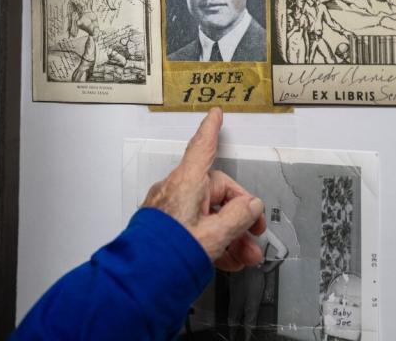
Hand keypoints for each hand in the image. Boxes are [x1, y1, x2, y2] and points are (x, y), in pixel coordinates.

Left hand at [141, 108, 266, 270]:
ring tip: (245, 256)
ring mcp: (171, 211)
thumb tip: (251, 206)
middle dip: (240, 216)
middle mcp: (176, 191)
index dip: (211, 130)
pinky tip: (229, 260)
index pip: (202, 148)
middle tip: (254, 235)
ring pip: (209, 214)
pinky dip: (215, 241)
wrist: (142, 279)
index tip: (215, 115)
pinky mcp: (168, 229)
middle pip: (217, 192)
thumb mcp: (215, 235)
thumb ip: (238, 217)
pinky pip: (197, 227)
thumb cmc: (169, 253)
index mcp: (186, 183)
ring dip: (231, 235)